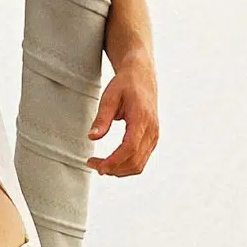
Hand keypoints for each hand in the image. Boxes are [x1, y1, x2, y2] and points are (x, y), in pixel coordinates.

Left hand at [87, 55, 158, 175]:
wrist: (142, 76)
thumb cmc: (125, 84)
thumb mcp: (109, 97)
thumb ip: (102, 119)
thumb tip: (92, 137)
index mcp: (141, 118)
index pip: (130, 148)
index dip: (114, 161)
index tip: (97, 166)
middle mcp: (152, 129)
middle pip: (135, 161)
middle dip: (113, 168)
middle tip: (92, 164)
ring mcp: (154, 135)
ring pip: (139, 164)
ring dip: (119, 170)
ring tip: (100, 165)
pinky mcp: (152, 139)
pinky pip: (141, 160)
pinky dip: (126, 166)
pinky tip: (112, 162)